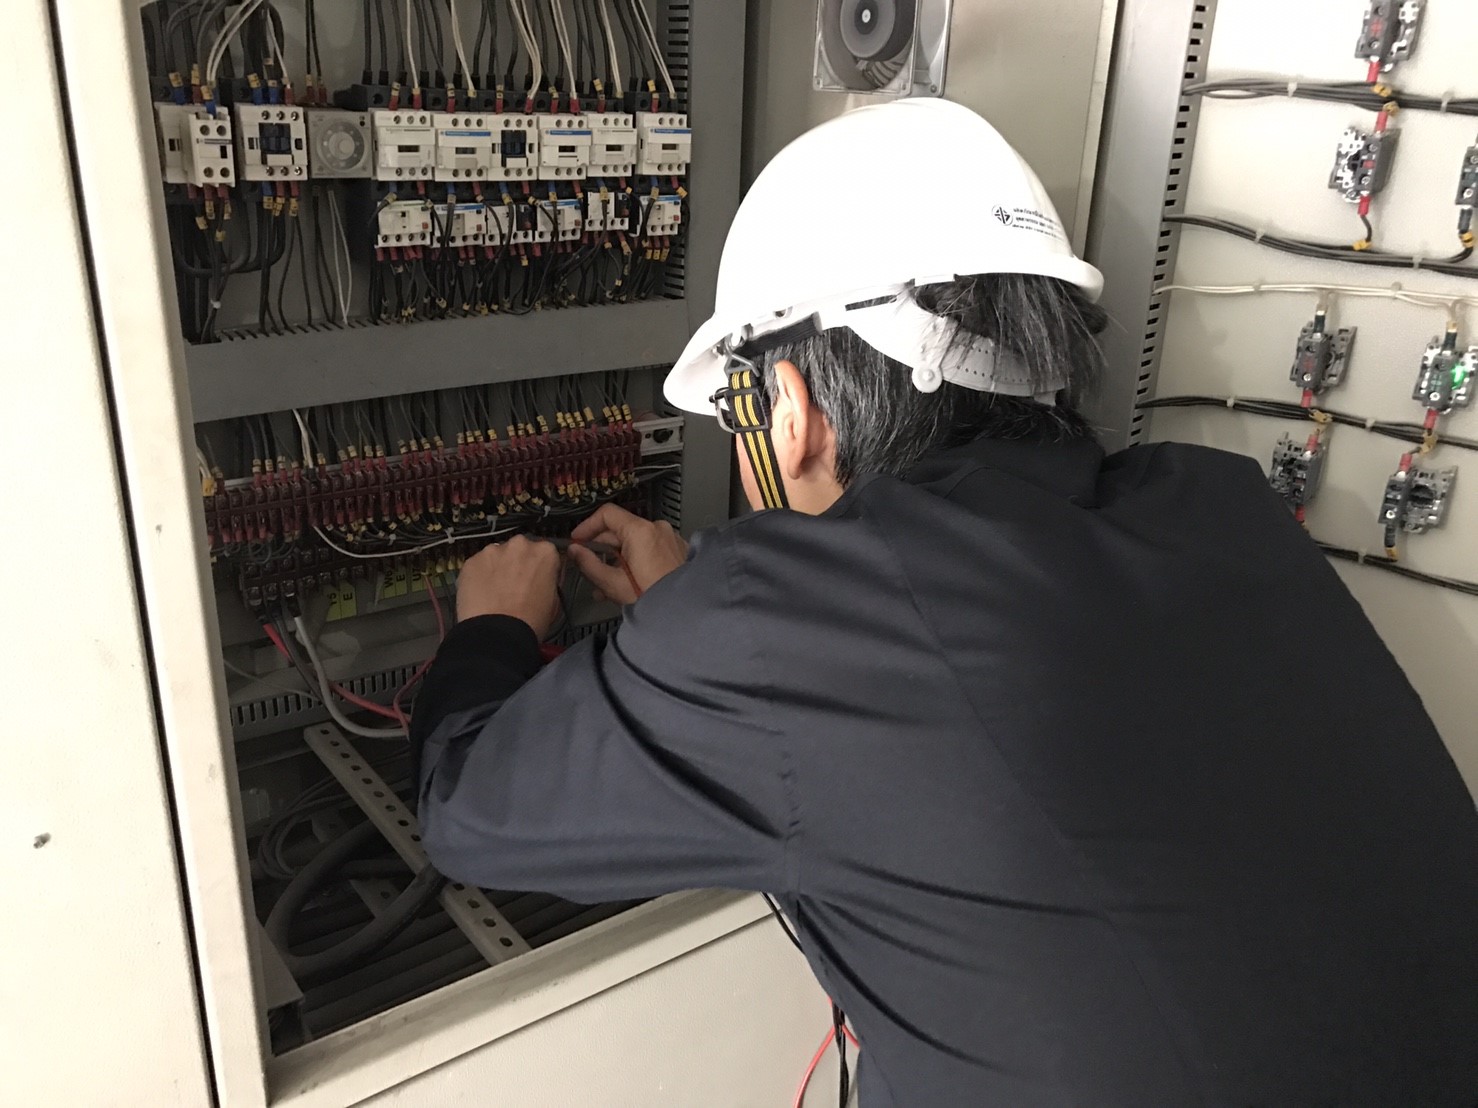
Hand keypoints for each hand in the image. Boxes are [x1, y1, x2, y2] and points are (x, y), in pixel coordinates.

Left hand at [456, 535, 561, 638]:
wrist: (497, 634)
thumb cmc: (530, 621)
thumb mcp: (554, 600)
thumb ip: (547, 580)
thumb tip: (541, 579)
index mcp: (545, 552)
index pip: (546, 555)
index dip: (541, 569)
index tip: (537, 581)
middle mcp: (519, 544)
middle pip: (519, 551)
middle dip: (518, 564)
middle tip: (515, 587)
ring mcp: (492, 551)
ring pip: (496, 556)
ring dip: (498, 569)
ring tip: (495, 594)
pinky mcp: (471, 561)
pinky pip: (478, 566)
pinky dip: (479, 577)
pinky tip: (482, 595)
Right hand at [567, 504, 687, 605]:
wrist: (688, 612)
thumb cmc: (652, 598)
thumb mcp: (613, 583)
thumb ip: (589, 564)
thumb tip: (574, 550)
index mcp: (640, 531)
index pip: (607, 514)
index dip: (587, 525)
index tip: (577, 540)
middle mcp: (657, 528)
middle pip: (620, 530)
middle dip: (601, 549)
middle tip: (587, 567)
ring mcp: (670, 538)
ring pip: (634, 542)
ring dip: (617, 559)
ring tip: (605, 585)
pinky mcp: (678, 551)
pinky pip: (650, 549)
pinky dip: (635, 561)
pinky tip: (627, 583)